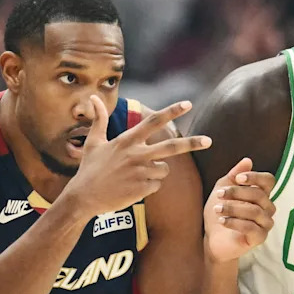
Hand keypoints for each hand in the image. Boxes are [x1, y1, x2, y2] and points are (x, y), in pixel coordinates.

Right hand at [65, 96, 211, 216]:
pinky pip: (157, 186)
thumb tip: (92, 96)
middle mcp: (136, 154)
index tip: (188, 104)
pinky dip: (148, 187)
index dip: (171, 111)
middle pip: (171, 147)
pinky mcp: (142, 188)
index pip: (153, 122)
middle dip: (192, 143)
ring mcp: (140, 172)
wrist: (84, 197)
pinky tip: (133, 188)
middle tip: (209, 140)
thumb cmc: (89, 169)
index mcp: (126, 140)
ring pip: (163, 170)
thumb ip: (99, 119)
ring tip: (135, 177)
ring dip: (155, 173)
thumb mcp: (94, 142)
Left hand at [204, 158, 274, 261]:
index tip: (237, 178)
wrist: (212, 239)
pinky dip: (235, 222)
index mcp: (261, 194)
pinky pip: (251, 228)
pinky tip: (222, 221)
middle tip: (219, 194)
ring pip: (255, 212)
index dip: (256, 177)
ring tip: (217, 209)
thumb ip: (234, 175)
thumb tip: (248, 160)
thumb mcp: (222, 189)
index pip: (269, 181)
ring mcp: (265, 224)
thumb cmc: (219, 212)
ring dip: (233, 208)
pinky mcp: (259, 238)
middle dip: (237, 193)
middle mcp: (267, 208)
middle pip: (260, 195)